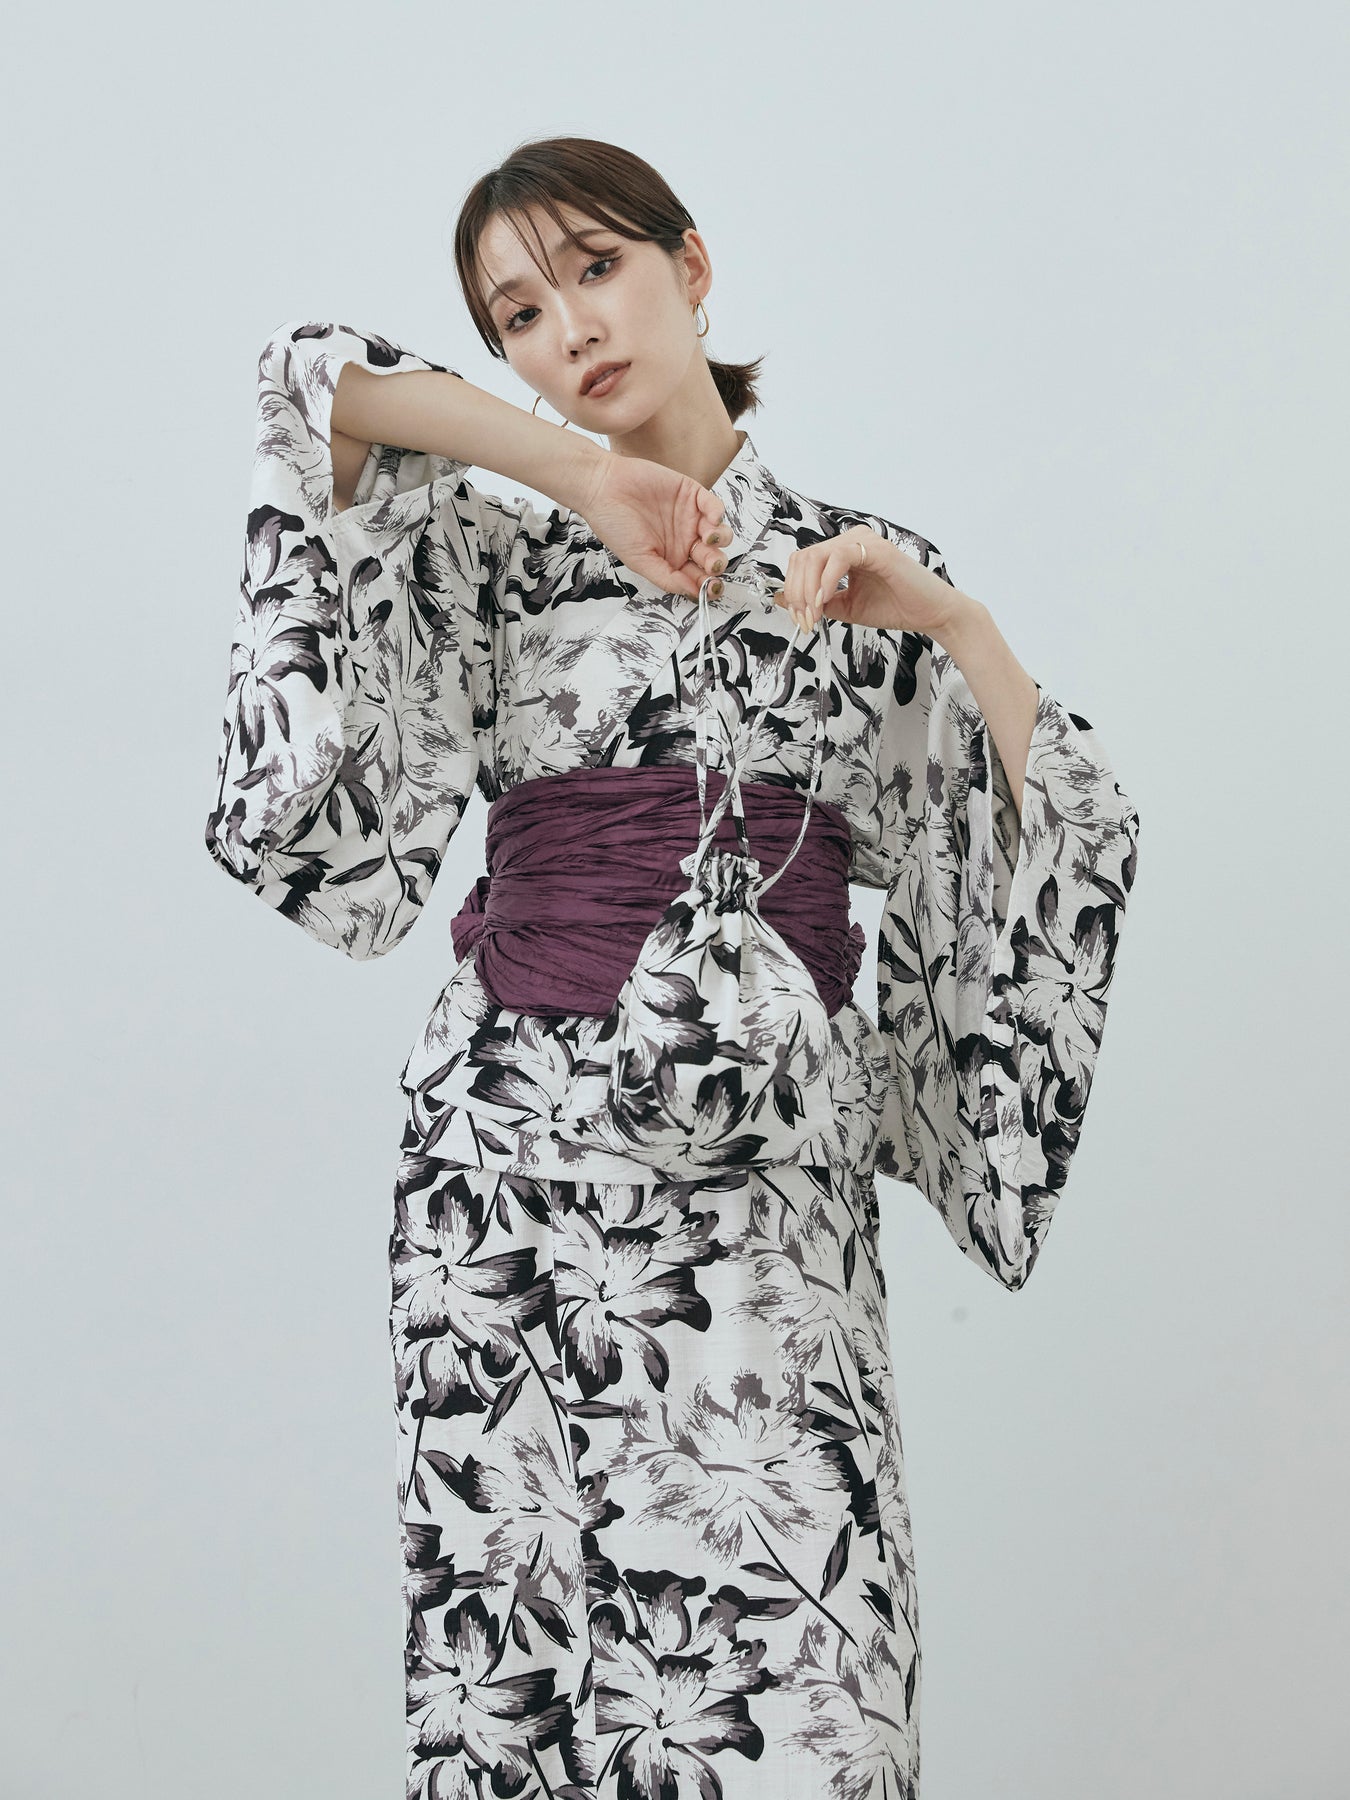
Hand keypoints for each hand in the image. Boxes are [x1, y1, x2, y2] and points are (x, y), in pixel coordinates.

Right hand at [572, 451, 730, 597]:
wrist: (602, 488)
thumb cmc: (614, 524)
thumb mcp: (639, 560)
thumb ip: (667, 578)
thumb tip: (693, 593)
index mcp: (673, 559)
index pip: (698, 576)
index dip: (709, 584)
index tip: (713, 589)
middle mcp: (684, 540)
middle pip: (712, 557)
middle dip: (716, 563)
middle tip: (712, 564)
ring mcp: (690, 518)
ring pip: (719, 533)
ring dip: (721, 539)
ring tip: (709, 538)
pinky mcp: (691, 494)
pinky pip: (713, 505)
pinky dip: (717, 512)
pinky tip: (712, 518)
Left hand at [773, 525, 963, 639]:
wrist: (929, 612)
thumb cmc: (894, 606)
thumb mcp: (846, 607)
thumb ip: (817, 602)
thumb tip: (782, 599)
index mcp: (841, 551)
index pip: (802, 562)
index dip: (793, 591)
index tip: (799, 618)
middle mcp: (850, 540)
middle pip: (803, 558)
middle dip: (797, 593)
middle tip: (805, 620)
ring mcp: (863, 540)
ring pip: (816, 556)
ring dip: (808, 590)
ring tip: (815, 614)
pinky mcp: (876, 548)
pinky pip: (839, 557)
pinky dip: (827, 580)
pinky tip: (826, 600)